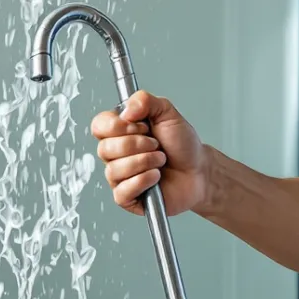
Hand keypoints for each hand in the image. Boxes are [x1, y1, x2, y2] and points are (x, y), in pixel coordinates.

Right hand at [90, 89, 208, 215]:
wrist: (199, 170)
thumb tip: (126, 110)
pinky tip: (156, 177)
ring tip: (160, 160)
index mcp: (120, 132)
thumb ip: (145, 100)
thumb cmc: (182, 145)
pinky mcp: (127, 198)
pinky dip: (143, 180)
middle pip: (104, 149)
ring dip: (144, 162)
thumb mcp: (167, 113)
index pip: (99, 126)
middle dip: (138, 145)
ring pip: (114, 170)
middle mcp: (115, 154)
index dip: (118, 126)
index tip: (142, 126)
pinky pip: (122, 191)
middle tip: (157, 145)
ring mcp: (119, 177)